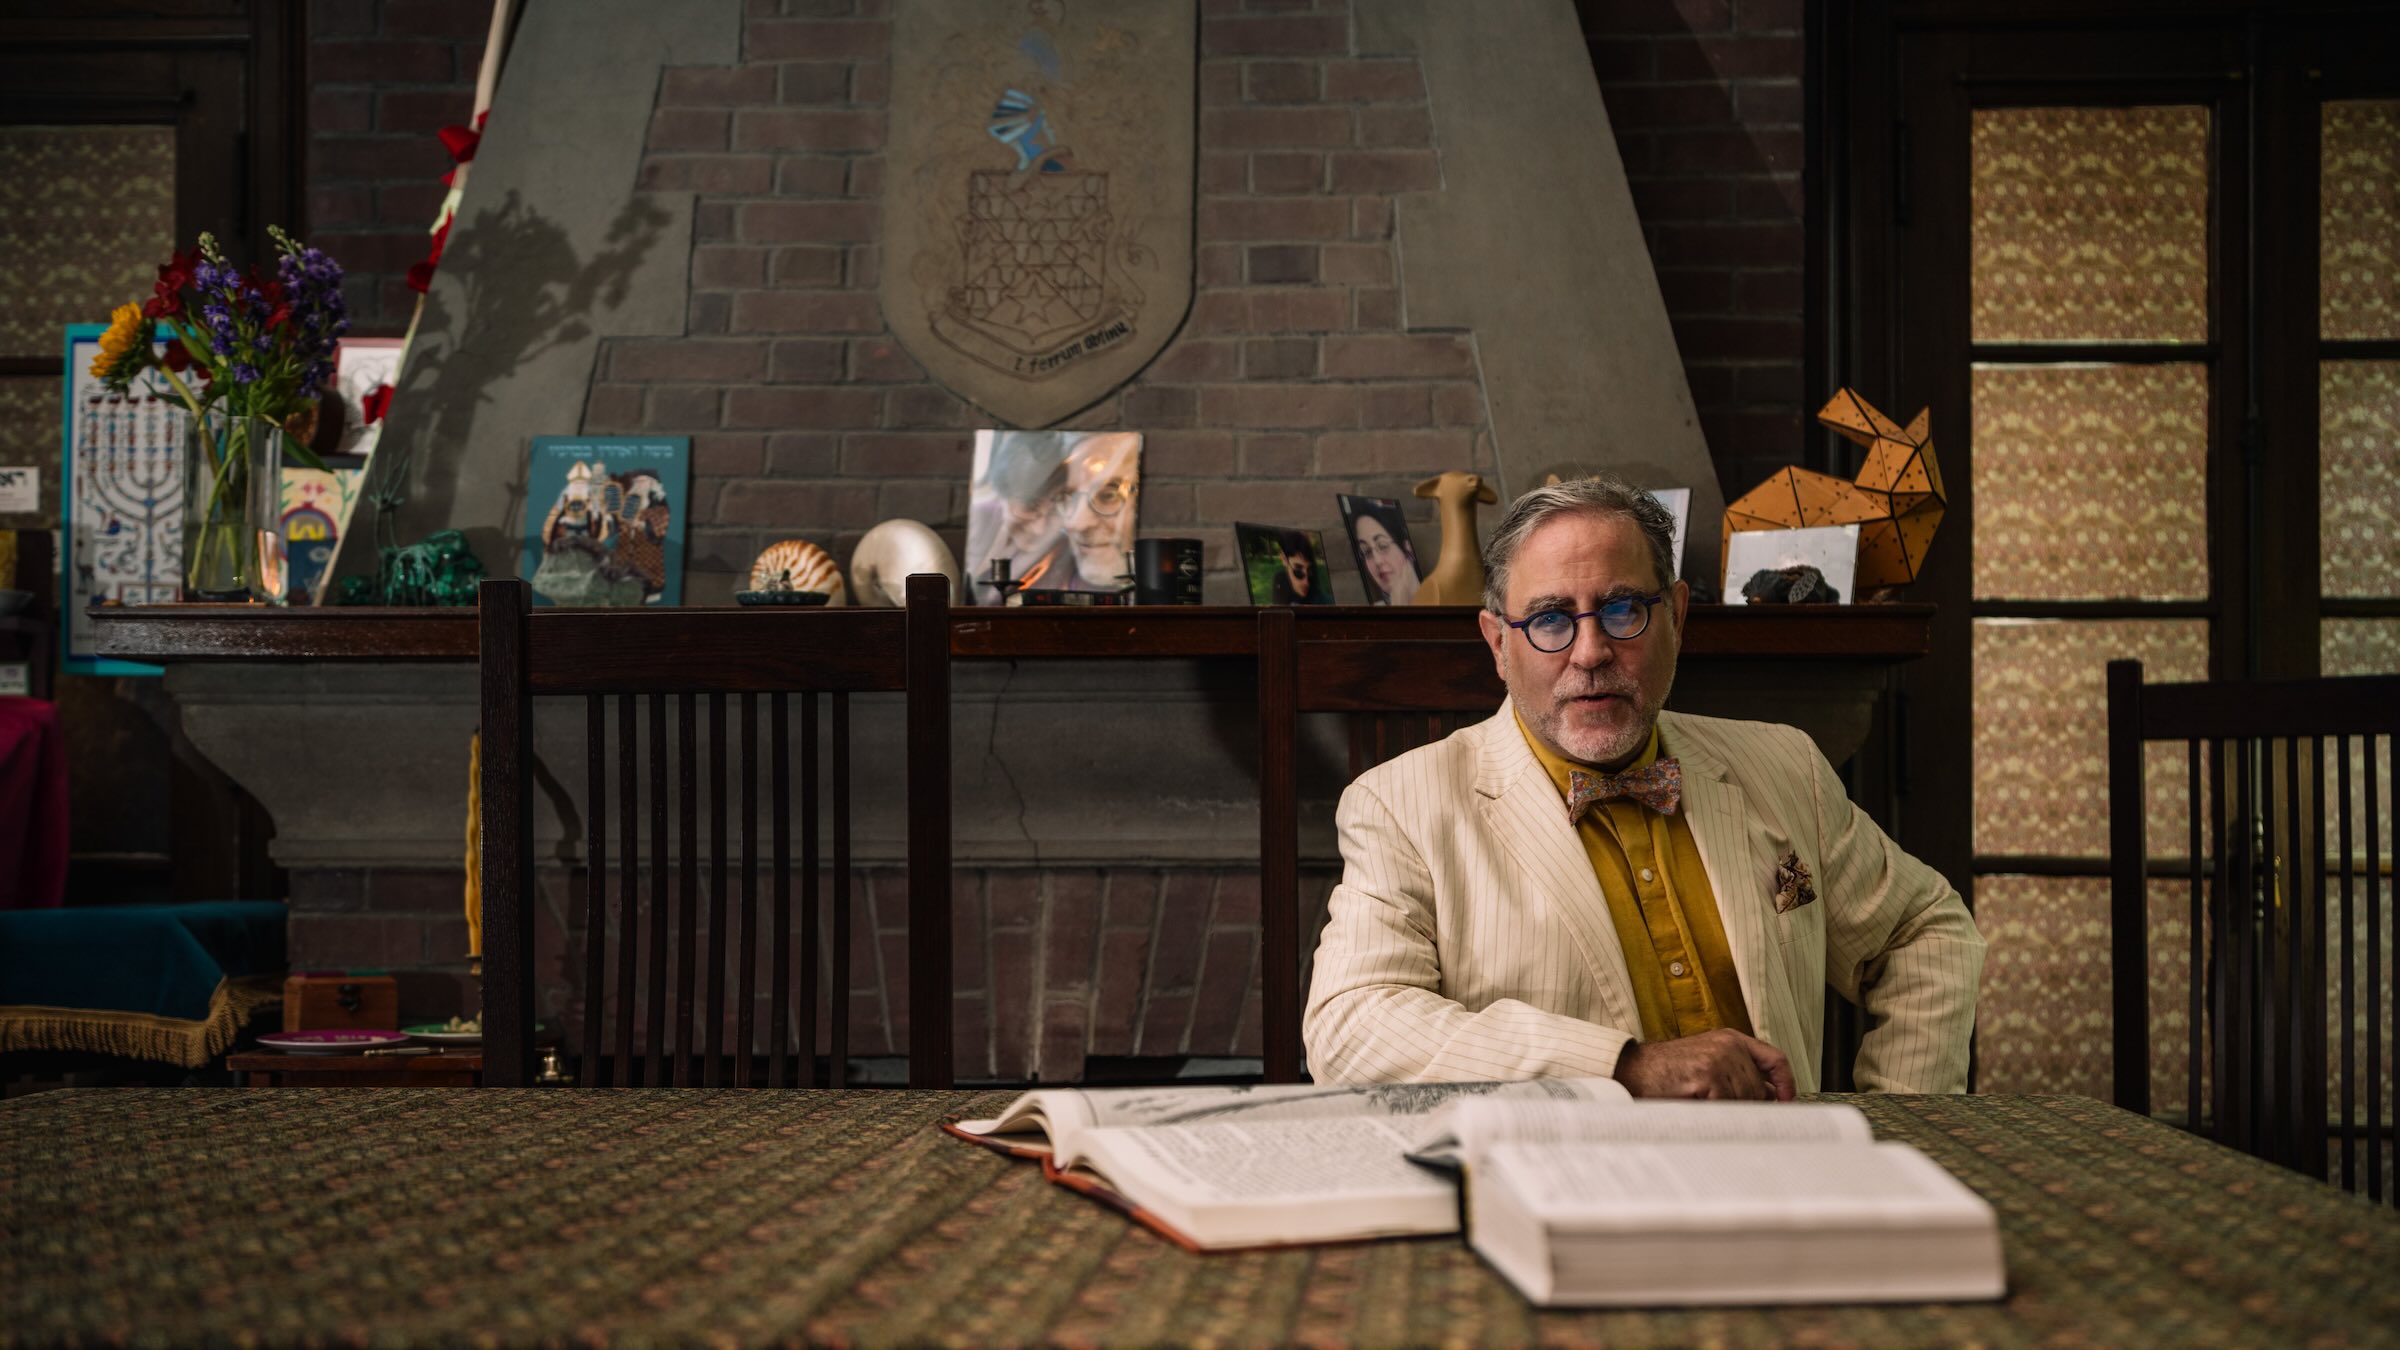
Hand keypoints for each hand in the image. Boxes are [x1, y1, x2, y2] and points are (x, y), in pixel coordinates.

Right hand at [1615, 1028, 1795, 1100]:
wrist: (1632, 1070)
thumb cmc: (1666, 1072)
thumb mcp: (1708, 1062)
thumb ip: (1739, 1074)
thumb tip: (1769, 1098)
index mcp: (1731, 1039)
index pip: (1775, 1059)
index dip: (1786, 1084)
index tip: (1787, 1102)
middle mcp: (1729, 1045)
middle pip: (1759, 1090)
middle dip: (1744, 1106)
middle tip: (1717, 1109)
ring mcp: (1719, 1059)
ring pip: (1743, 1101)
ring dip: (1724, 1111)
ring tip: (1698, 1102)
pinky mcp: (1708, 1075)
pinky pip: (1726, 1108)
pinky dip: (1712, 1114)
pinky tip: (1693, 1104)